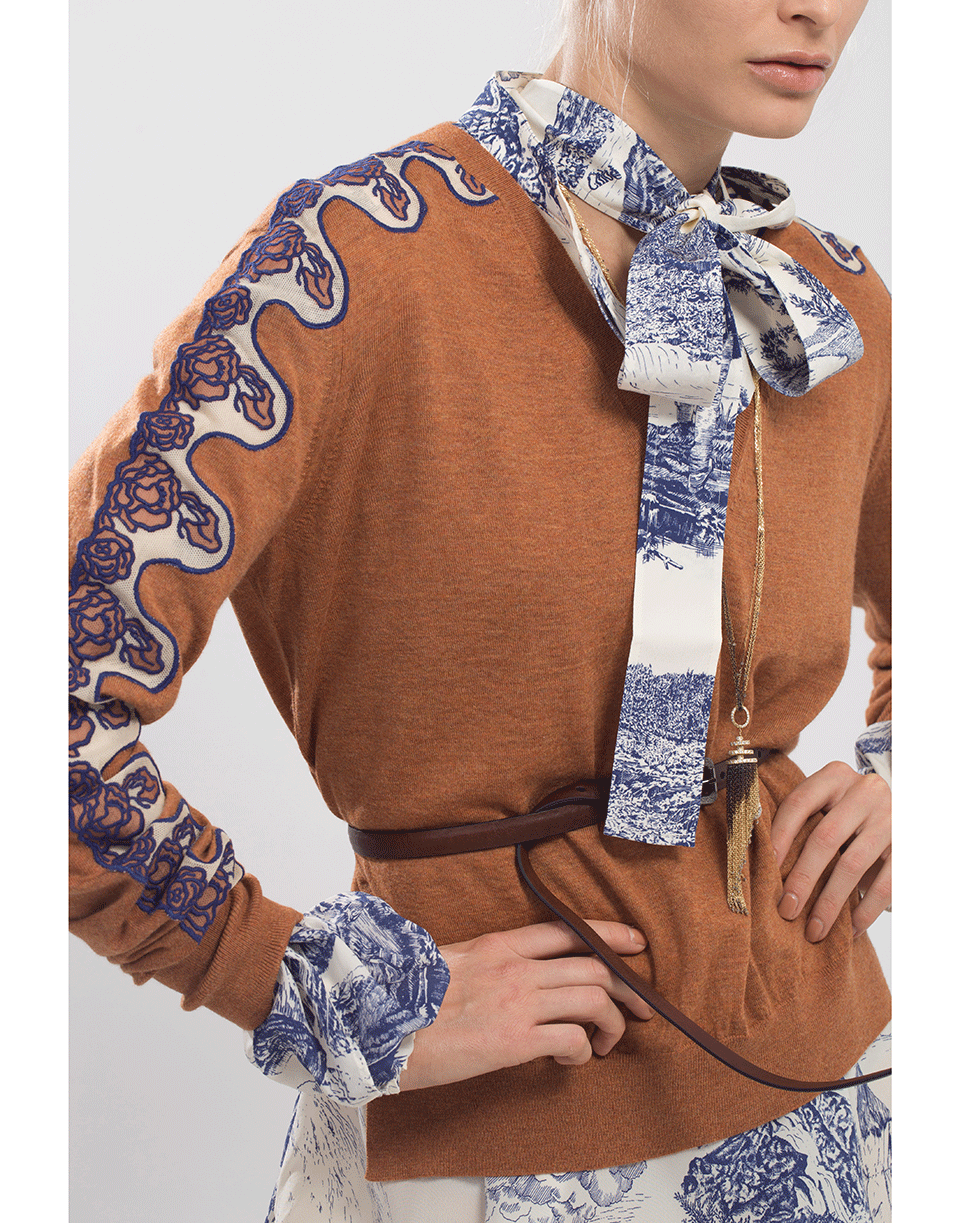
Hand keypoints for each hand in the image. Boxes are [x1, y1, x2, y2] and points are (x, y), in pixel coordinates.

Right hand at [398, 919, 652, 1091]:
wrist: (379, 1027)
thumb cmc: (407, 1001)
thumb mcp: (450, 965)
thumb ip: (487, 964)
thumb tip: (511, 975)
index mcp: (499, 945)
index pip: (568, 930)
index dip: (610, 936)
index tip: (635, 945)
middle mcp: (514, 967)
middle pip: (594, 966)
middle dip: (628, 989)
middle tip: (640, 1010)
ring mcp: (516, 1001)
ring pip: (594, 998)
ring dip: (612, 1024)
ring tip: (606, 1043)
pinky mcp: (513, 1040)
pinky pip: (573, 1039)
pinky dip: (584, 1050)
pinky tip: (572, 1059)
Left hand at [770, 761, 890, 942]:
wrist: (901, 808)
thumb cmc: (848, 811)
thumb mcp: (826, 803)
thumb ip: (801, 821)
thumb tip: (762, 864)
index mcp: (835, 776)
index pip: (798, 803)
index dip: (779, 837)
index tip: (766, 870)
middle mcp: (865, 791)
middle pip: (824, 838)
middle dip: (802, 879)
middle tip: (786, 910)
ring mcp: (890, 818)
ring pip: (853, 865)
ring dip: (831, 903)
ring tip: (814, 930)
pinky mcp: (908, 845)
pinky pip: (886, 884)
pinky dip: (866, 910)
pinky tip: (851, 928)